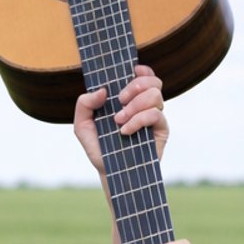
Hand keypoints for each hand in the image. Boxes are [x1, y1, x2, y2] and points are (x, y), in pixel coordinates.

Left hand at [73, 65, 167, 179]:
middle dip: (135, 85)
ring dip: (135, 105)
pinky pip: (155, 114)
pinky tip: (125, 131)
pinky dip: (138, 120)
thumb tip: (102, 91)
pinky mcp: (161, 131)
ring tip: (119, 121)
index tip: (130, 72)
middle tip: (120, 100)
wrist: (110, 173)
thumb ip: (84, 105)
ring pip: (155, 95)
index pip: (143, 75)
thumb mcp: (82, 126)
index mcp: (129, 99)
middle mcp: (144, 106)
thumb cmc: (99, 149)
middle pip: (153, 81)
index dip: (141, 70)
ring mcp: (154, 118)